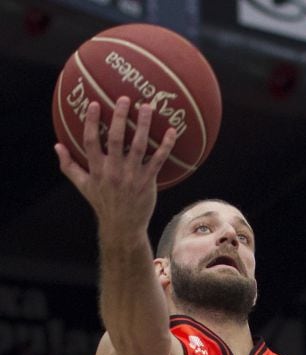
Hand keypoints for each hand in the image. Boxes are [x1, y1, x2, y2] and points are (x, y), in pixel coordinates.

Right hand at [54, 96, 176, 230]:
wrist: (123, 226)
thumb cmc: (103, 203)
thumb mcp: (83, 186)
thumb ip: (69, 165)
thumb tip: (57, 146)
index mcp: (97, 169)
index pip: (91, 141)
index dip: (91, 122)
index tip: (94, 104)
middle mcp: (114, 170)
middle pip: (115, 139)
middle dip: (119, 117)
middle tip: (124, 98)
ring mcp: (132, 175)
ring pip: (138, 146)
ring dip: (142, 125)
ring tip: (147, 107)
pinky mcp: (148, 181)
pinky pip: (158, 160)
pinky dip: (165, 145)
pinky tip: (171, 131)